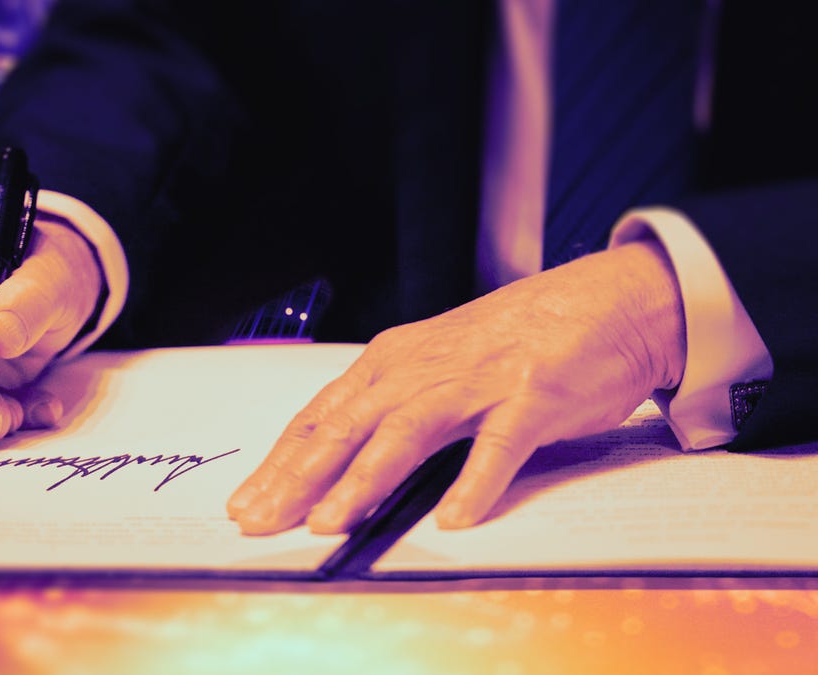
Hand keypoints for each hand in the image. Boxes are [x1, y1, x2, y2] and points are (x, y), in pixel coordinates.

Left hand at [227, 241, 685, 533]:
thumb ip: (393, 405)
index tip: (248, 503)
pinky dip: (474, 482)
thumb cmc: (518, 339)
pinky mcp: (532, 396)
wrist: (607, 301)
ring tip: (331, 521)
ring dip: (364, 479)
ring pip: (406, 432)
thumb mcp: (438, 364)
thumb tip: (339, 456)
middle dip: (298, 477)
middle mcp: (424, 368)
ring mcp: (477, 381)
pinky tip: (453, 518)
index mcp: (395, 361)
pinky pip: (498, 445)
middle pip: (347, 425)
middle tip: (262, 520)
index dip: (281, 463)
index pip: (321, 417)